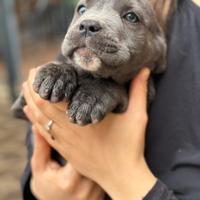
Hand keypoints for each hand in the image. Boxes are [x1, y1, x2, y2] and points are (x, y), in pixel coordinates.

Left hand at [23, 68, 156, 199]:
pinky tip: (29, 113)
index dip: (45, 82)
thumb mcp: (138, 116)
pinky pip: (43, 134)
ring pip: (39, 119)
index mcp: (85, 118)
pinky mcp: (65, 151)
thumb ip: (139, 91)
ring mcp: (65, 142)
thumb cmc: (130, 147)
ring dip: (30, 102)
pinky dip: (34, 121)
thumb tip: (144, 70)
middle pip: (42, 105)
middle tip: (32, 74)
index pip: (55, 96)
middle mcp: (70, 130)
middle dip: (33, 88)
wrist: (122, 176)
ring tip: (25, 88)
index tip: (41, 69)